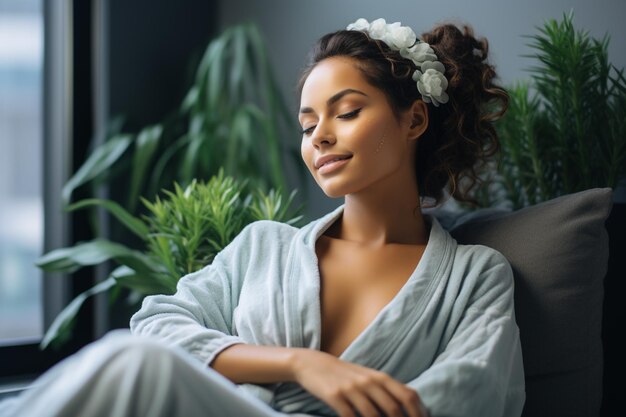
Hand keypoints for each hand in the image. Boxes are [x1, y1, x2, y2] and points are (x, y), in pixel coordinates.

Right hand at [289, 348, 425, 416]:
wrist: (312, 363)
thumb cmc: (344, 374)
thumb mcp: (367, 376)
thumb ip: (386, 389)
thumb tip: (410, 404)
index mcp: (380, 377)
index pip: (408, 395)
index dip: (418, 413)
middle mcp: (369, 381)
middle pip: (394, 408)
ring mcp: (352, 389)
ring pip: (373, 415)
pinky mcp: (335, 396)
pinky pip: (350, 416)